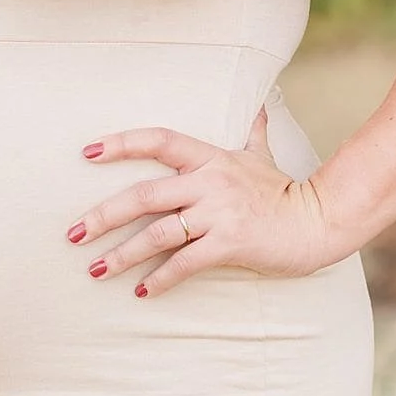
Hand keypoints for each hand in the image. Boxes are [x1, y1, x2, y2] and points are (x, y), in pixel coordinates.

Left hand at [67, 108, 339, 298]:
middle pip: (143, 195)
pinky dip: (162, 279)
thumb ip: (253, 132)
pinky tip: (142, 292)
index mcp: (210, 158)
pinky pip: (186, 262)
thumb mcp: (262, 157)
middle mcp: (209, 182)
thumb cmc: (284, 191)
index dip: (122, 144)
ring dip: (123, 254)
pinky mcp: (230, 243)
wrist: (322, 221)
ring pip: (158, 233)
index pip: (158, 140)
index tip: (87, 152)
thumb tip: (261, 104)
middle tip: (73, 232)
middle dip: (103, 214)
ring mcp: (219, 213)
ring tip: (96, 270)